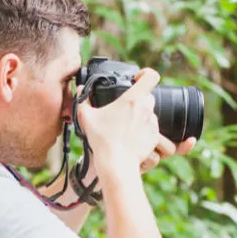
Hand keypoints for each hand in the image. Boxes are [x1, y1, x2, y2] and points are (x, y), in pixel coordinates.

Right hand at [77, 68, 191, 176]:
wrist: (115, 163)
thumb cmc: (102, 139)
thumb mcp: (86, 117)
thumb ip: (83, 100)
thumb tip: (81, 91)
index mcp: (134, 98)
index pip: (151, 76)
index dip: (146, 74)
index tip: (138, 79)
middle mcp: (147, 109)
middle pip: (149, 99)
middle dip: (140, 104)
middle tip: (126, 113)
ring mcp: (154, 125)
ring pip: (152, 119)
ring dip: (143, 124)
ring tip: (128, 133)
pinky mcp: (155, 140)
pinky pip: (154, 135)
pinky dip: (147, 139)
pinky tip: (134, 144)